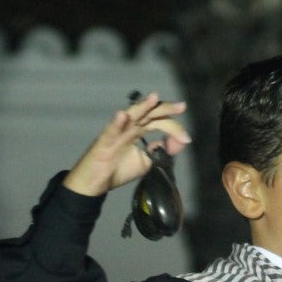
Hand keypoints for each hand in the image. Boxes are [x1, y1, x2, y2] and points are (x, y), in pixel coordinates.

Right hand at [63, 92, 190, 196]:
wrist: (95, 183)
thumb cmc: (117, 170)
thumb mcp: (146, 162)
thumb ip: (160, 151)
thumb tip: (174, 141)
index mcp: (138, 130)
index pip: (158, 122)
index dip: (173, 127)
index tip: (186, 138)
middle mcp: (128, 127)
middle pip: (148, 113)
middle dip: (165, 109)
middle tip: (181, 106)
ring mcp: (116, 132)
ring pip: (131, 116)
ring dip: (142, 106)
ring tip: (154, 98)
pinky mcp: (104, 141)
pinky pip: (111, 130)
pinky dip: (117, 122)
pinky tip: (123, 115)